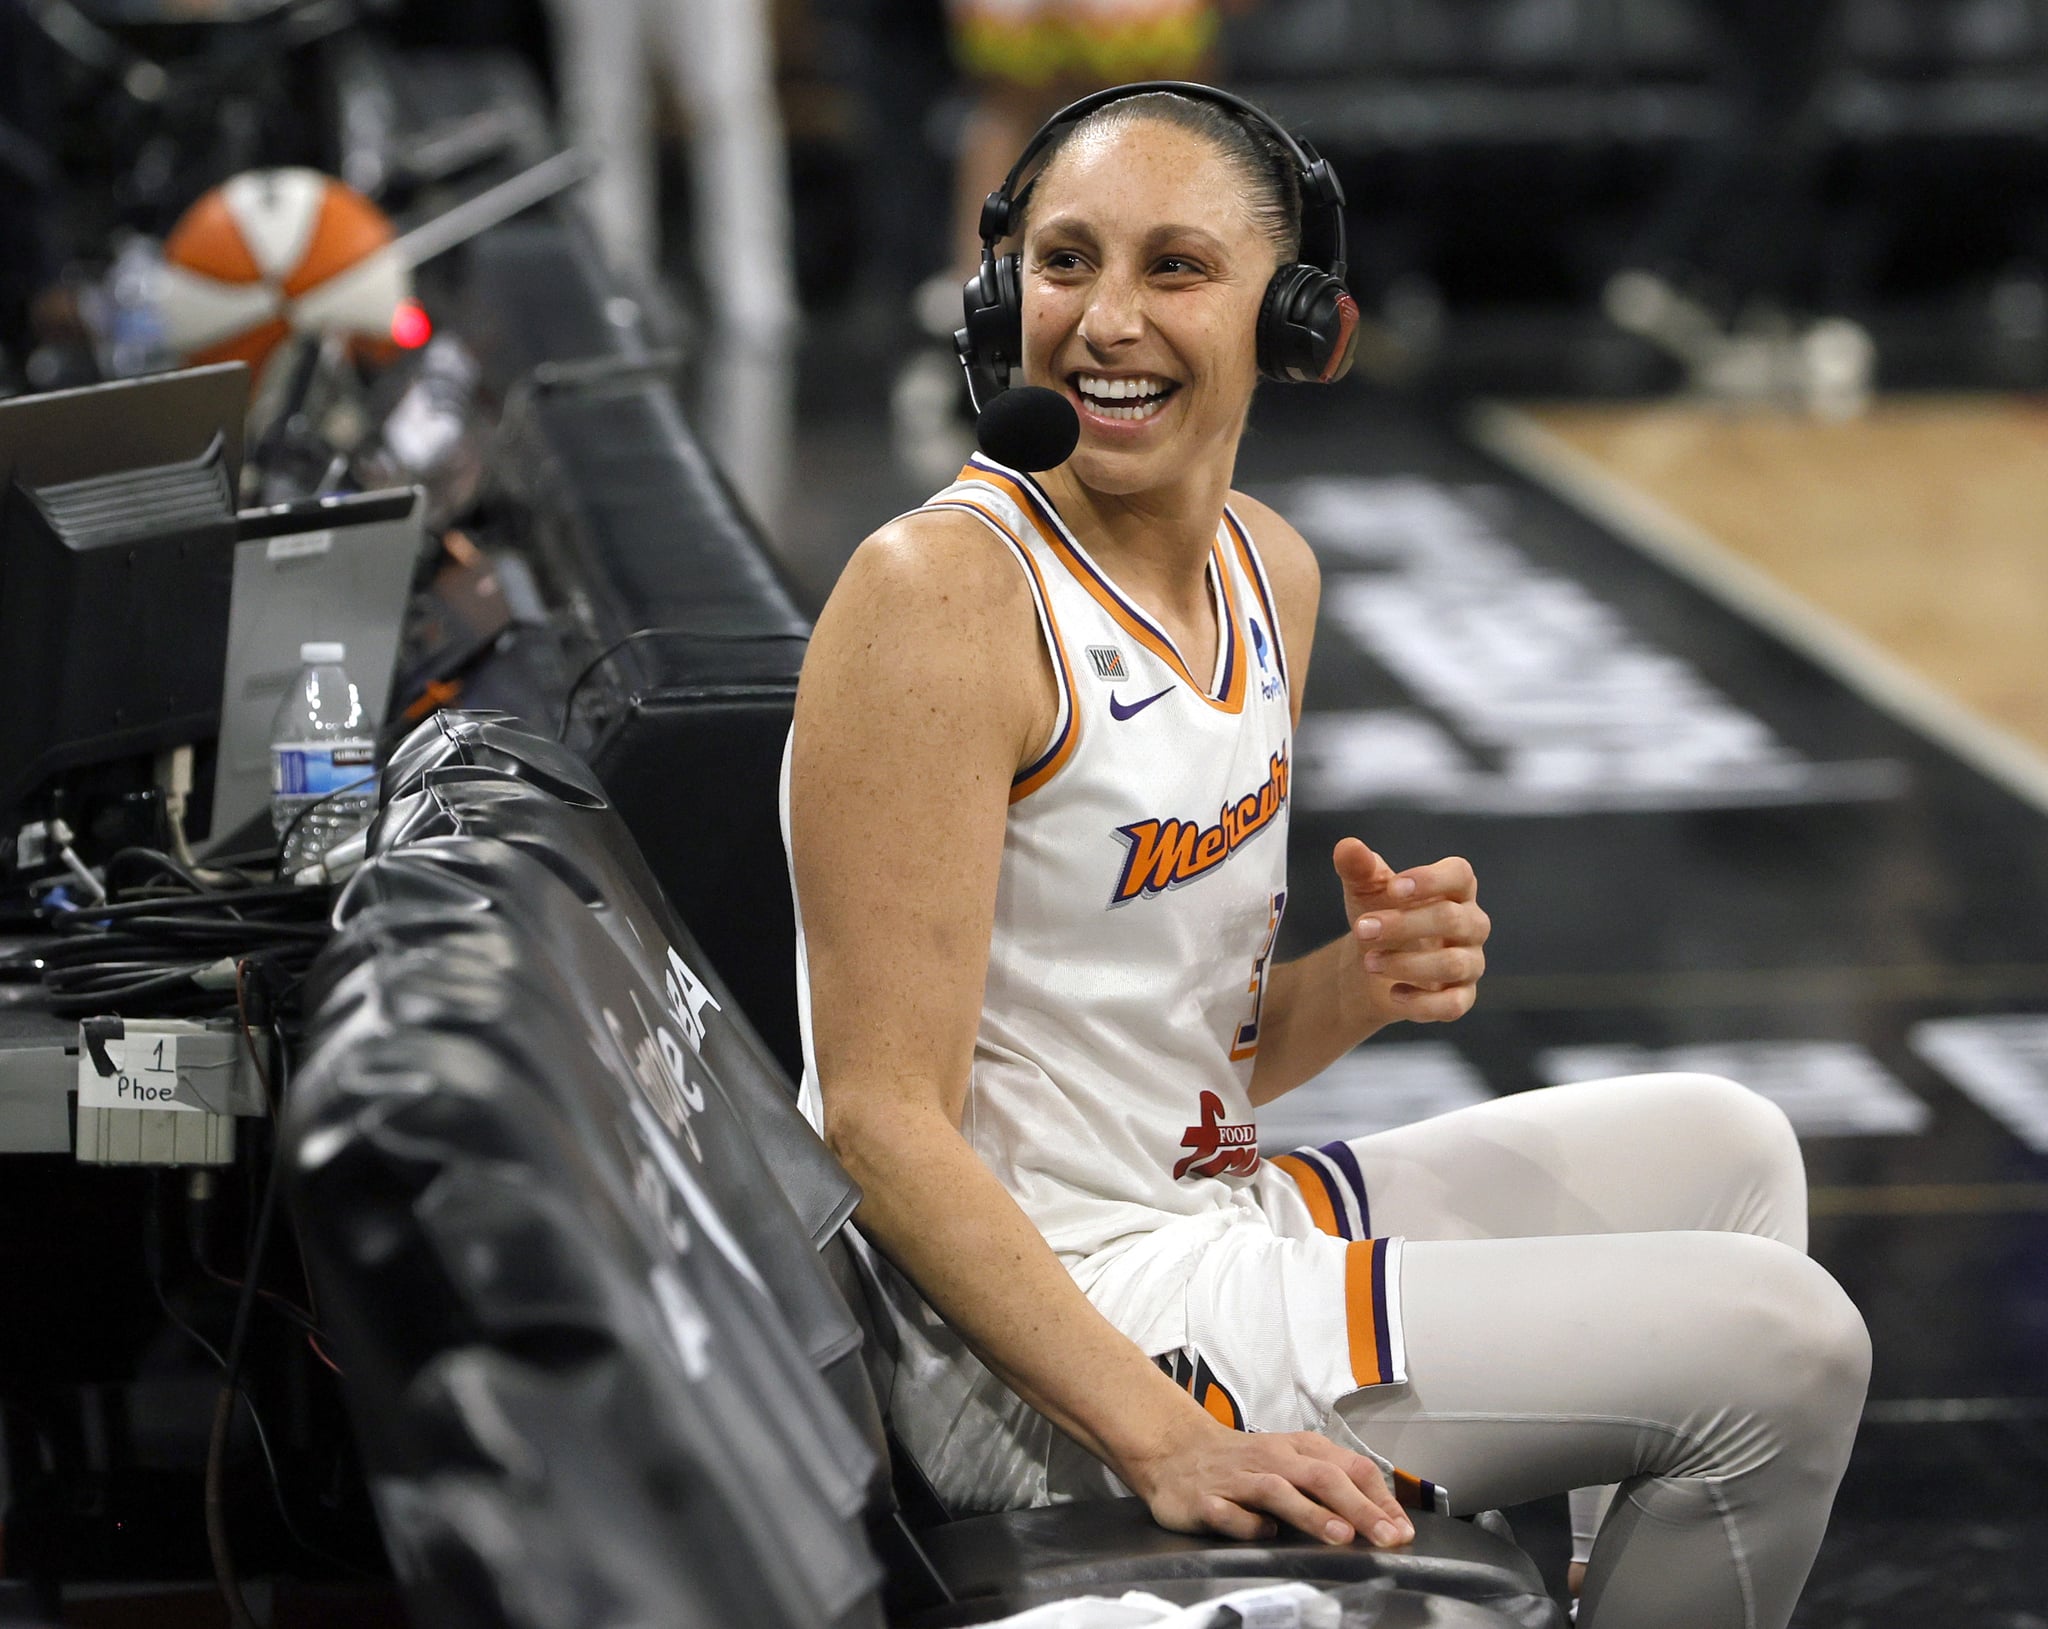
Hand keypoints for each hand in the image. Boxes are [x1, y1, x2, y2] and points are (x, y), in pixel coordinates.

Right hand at [1124, 1412, 1415, 1548]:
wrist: (1176, 1452)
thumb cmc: (1245, 1463)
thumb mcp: (1291, 1462)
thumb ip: (1331, 1486)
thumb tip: (1383, 1519)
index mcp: (1298, 1449)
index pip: (1349, 1467)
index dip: (1379, 1498)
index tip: (1402, 1529)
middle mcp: (1272, 1460)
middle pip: (1322, 1477)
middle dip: (1359, 1508)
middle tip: (1387, 1537)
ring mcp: (1238, 1479)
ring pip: (1279, 1492)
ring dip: (1312, 1514)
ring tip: (1341, 1536)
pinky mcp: (1206, 1499)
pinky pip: (1229, 1514)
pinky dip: (1247, 1524)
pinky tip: (1262, 1534)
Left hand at [1334, 839, 1487, 1025]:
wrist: (1369, 964)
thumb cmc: (1377, 915)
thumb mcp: (1364, 889)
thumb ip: (1358, 867)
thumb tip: (1347, 846)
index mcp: (1454, 890)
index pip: (1460, 875)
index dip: (1431, 879)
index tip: (1393, 888)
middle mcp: (1471, 924)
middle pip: (1452, 919)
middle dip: (1403, 924)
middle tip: (1361, 929)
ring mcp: (1470, 962)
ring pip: (1454, 964)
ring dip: (1407, 964)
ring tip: (1368, 962)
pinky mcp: (1461, 997)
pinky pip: (1454, 1004)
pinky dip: (1422, 1003)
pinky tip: (1393, 994)